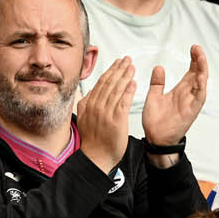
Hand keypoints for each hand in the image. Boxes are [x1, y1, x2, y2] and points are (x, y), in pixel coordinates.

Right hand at [76, 56, 135, 171]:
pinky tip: (133, 83)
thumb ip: (85, 104)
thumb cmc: (92, 141)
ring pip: (116, 90)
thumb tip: (88, 92)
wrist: (96, 157)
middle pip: (109, 83)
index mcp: (89, 105)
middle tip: (127, 60)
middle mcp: (96, 106)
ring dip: (125, 76)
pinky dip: (128, 91)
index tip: (118, 63)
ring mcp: (106, 113)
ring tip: (131, 67)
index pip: (101, 83)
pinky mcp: (116, 120)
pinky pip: (123, 102)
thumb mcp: (84, 118)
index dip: (111, 71)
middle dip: (119, 69)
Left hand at [141, 45, 207, 146]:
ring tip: (200, 57)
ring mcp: (191, 102)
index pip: (191, 71)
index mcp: (181, 90)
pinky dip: (201, 88)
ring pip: (201, 83)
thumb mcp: (154, 96)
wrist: (155, 139)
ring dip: (202, 70)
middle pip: (199, 74)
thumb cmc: (156, 120)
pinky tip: (200, 77)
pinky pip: (199, 98)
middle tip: (197, 47)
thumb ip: (157, 82)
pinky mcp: (191, 111)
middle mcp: (188, 94)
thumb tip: (159, 67)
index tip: (193, 47)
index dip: (194, 59)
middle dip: (199, 60)